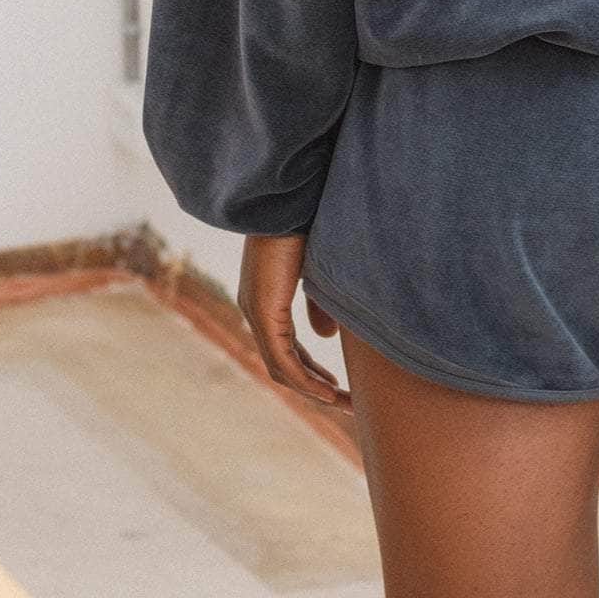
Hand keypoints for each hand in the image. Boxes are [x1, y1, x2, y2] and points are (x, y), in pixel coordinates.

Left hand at [237, 233, 350, 409]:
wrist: (289, 195)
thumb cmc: (307, 222)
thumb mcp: (317, 269)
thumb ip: (320, 304)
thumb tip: (327, 337)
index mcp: (265, 296)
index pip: (285, 348)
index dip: (311, 369)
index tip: (336, 385)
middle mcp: (255, 308)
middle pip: (283, 365)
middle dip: (314, 386)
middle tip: (344, 402)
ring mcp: (256, 310)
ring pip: (281, 368)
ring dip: (312, 389)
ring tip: (342, 403)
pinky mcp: (264, 308)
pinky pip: (282, 359)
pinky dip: (305, 379)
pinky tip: (329, 391)